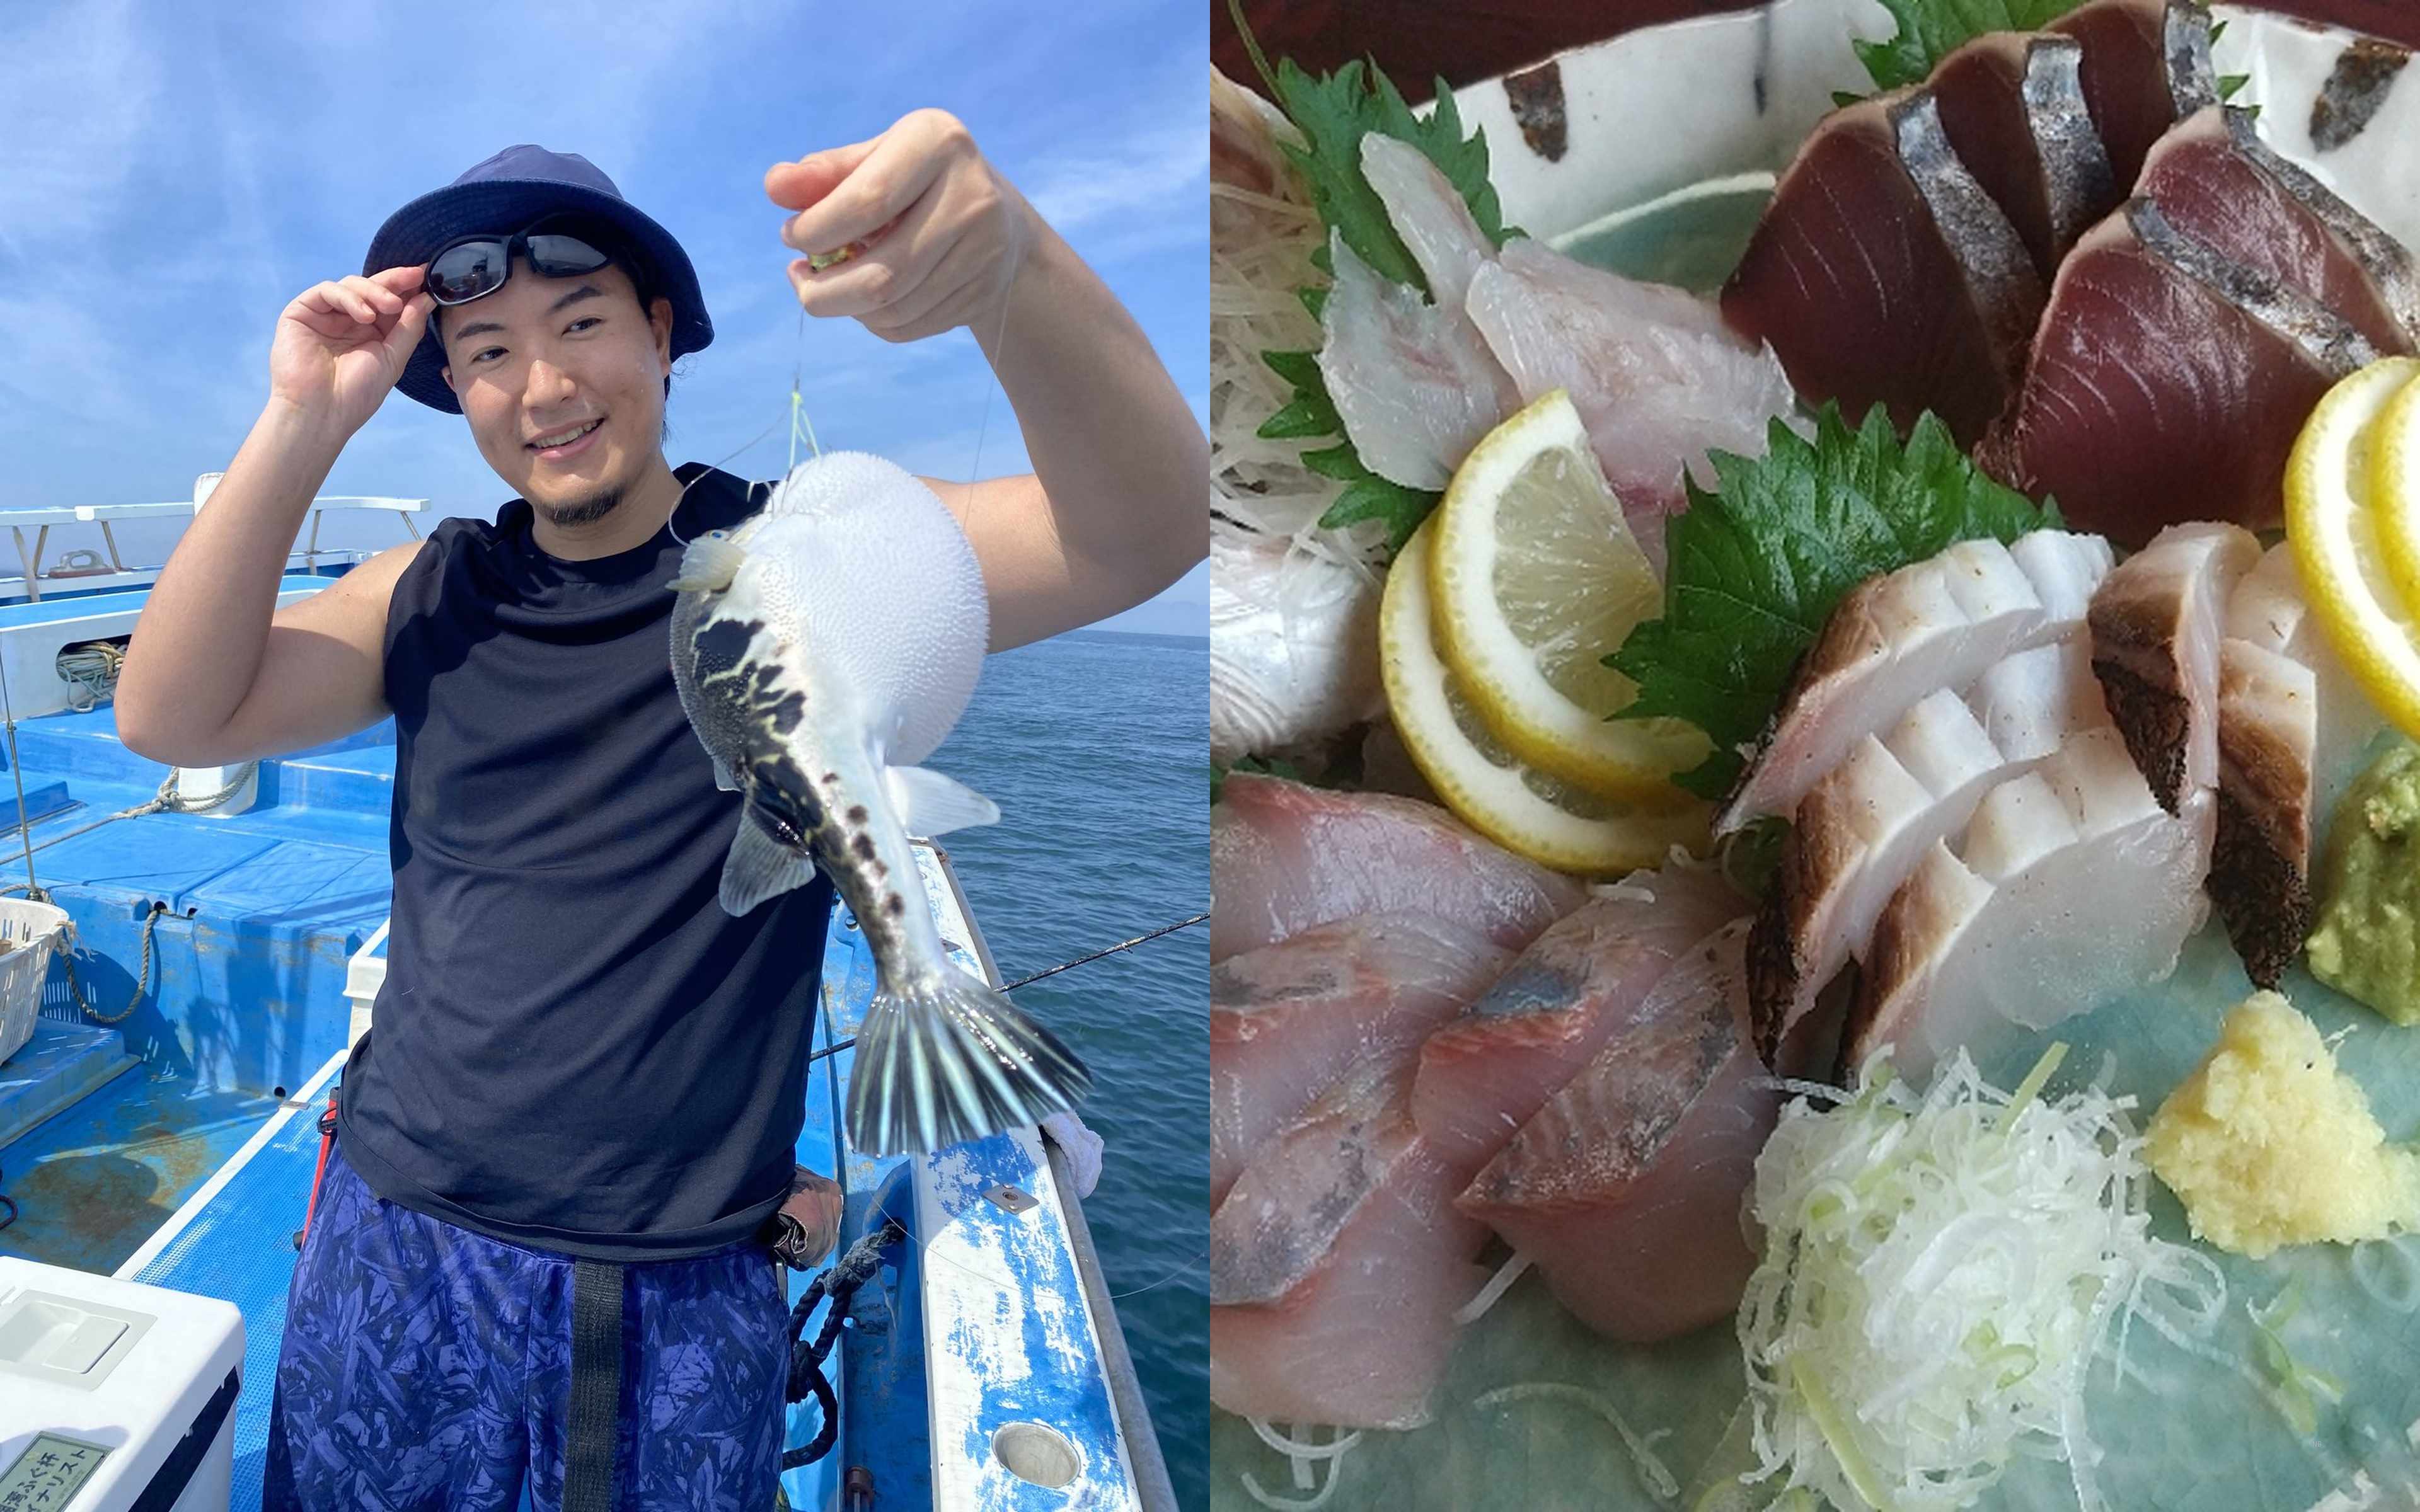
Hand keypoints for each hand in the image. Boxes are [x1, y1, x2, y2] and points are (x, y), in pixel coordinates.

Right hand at [268, 267, 433, 435]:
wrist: (321, 412)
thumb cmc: (358, 392)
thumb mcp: (393, 357)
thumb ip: (409, 326)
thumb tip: (427, 297)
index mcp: (370, 332)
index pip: (389, 301)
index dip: (408, 288)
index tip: (428, 277)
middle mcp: (347, 320)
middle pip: (371, 288)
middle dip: (395, 281)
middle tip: (415, 278)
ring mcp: (324, 315)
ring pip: (351, 284)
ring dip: (375, 291)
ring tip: (391, 306)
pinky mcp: (301, 311)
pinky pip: (327, 291)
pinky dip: (350, 297)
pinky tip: (366, 315)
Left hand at [767, 109, 1034, 343]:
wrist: (1000, 220)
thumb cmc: (917, 179)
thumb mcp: (875, 158)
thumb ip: (824, 173)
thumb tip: (775, 187)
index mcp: (938, 143)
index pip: (867, 201)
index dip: (817, 230)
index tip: (791, 236)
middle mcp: (972, 197)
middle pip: (883, 273)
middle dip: (823, 290)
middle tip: (798, 279)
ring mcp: (984, 252)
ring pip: (894, 308)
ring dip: (845, 306)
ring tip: (825, 287)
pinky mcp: (982, 294)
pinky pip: (910, 326)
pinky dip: (873, 321)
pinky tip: (862, 300)